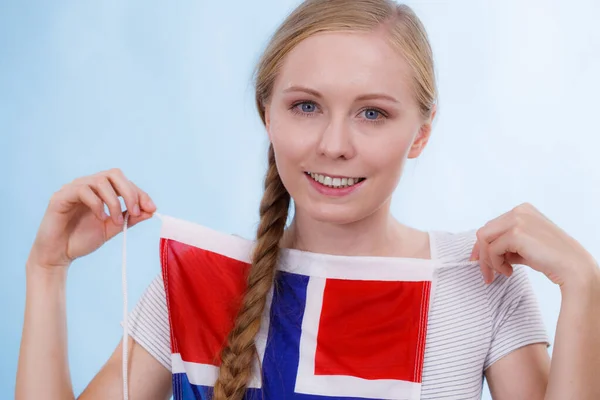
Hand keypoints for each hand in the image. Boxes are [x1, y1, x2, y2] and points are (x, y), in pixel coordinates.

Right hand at [28, 168, 156, 269]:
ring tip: (114, 221)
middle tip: (136, 212)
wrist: (58, 255)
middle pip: (114, 174)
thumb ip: (130, 218)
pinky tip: (100, 218)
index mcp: (101, 190)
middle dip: (130, 192)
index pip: (124, 182)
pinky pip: (83, 190)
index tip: (152, 208)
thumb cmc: (83, 239)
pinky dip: (97, 204)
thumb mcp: (113, 228)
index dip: (140, 193)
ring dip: (114, 201)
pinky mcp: (61, 196)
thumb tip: (151, 210)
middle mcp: (88, 184)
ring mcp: (73, 188)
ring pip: (100, 180)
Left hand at [469, 202, 597, 287]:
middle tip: (487, 274)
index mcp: (522, 210)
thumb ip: (507, 244)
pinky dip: (496, 264)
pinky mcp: (516, 233)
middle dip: (482, 254)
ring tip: (500, 273)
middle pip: (485, 231)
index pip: (492, 226)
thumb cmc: (551, 259)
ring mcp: (517, 219)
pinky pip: (492, 249)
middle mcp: (519, 211)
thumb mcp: (525, 246)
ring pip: (484, 239)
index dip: (483, 246)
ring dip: (488, 260)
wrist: (573, 268)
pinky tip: (509, 272)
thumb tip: (485, 252)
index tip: (480, 262)